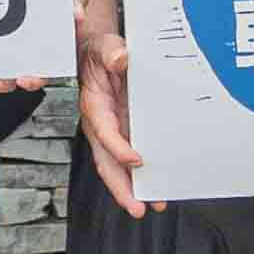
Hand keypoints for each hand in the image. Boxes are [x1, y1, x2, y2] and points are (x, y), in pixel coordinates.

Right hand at [76, 17, 143, 215]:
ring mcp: (114, 131)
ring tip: (155, 205)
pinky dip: (142, 175)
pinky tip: (159, 187)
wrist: (100, 52)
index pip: (104, 132)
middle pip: (106, 162)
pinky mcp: (126, 132)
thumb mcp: (104, 45)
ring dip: (134, 189)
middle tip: (137, 208)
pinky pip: (131, 158)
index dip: (118, 148)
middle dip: (120, 188)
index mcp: (94, 106)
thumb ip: (111, 52)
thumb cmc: (100, 51)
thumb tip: (121, 58)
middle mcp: (101, 125)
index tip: (135, 160)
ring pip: (119, 167)